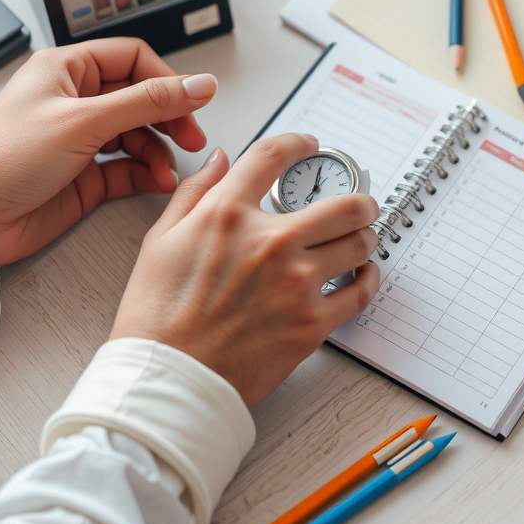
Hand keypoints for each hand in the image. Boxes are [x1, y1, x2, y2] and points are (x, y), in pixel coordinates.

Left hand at [0, 38, 217, 266]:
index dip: (166, 79)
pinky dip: (146, 174)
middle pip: (141, 98)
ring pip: (138, 136)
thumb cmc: (3, 160)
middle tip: (191, 137)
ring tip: (166, 171)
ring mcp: (80, 138)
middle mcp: (75, 100)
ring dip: (159, 152)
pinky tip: (156, 182)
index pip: (132, 59)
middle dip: (169, 119)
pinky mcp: (83, 176)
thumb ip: (147, 102)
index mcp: (67, 69)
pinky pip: (127, 168)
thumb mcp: (84, 120)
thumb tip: (196, 84)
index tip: (195, 100)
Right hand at [111, 133, 379, 406]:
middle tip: (358, 202)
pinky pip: (359, 293)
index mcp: (227, 214)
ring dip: (364, 236)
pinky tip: (360, 275)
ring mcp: (295, 283)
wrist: (167, 380)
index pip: (273, 156)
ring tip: (359, 238)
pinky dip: (366, 279)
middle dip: (358, 198)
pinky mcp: (311, 323)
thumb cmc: (156, 316)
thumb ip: (195, 192)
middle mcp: (268, 242)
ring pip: (359, 243)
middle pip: (342, 202)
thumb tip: (220, 160)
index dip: (297, 144)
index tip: (308, 146)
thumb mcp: (160, 240)